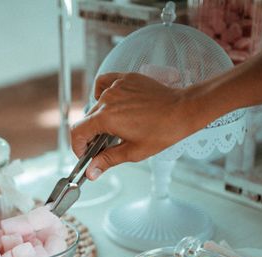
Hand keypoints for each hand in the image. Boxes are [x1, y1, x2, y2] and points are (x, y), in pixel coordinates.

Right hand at [70, 72, 206, 180]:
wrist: (183, 109)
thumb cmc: (163, 131)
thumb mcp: (133, 151)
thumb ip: (107, 160)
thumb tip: (91, 172)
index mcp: (107, 118)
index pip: (77, 131)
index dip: (77, 146)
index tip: (85, 153)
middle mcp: (108, 99)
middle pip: (87, 119)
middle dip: (91, 134)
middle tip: (104, 145)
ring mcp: (116, 86)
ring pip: (96, 103)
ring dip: (99, 116)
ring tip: (114, 126)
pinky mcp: (125, 78)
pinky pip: (105, 83)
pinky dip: (103, 93)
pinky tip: (113, 103)